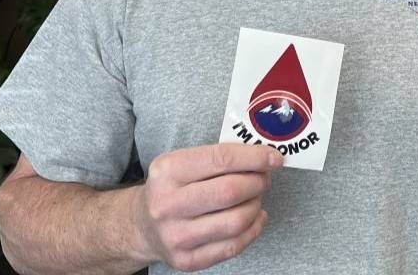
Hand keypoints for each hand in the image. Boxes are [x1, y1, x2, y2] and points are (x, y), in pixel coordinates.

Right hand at [133, 143, 283, 270]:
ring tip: (255, 197)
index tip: (275, 158)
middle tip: (263, 178)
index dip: (254, 157)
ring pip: (236, 220)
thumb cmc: (173, 187)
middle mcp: (167, 204)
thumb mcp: (183, 162)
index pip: (221, 159)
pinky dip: (253, 229)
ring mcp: (176, 235)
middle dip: (257, 182)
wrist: (143, 225)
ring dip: (256, 205)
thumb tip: (265, 158)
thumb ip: (219, 157)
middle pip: (230, 191)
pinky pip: (233, 246)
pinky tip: (255, 217)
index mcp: (167, 171)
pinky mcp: (186, 260)